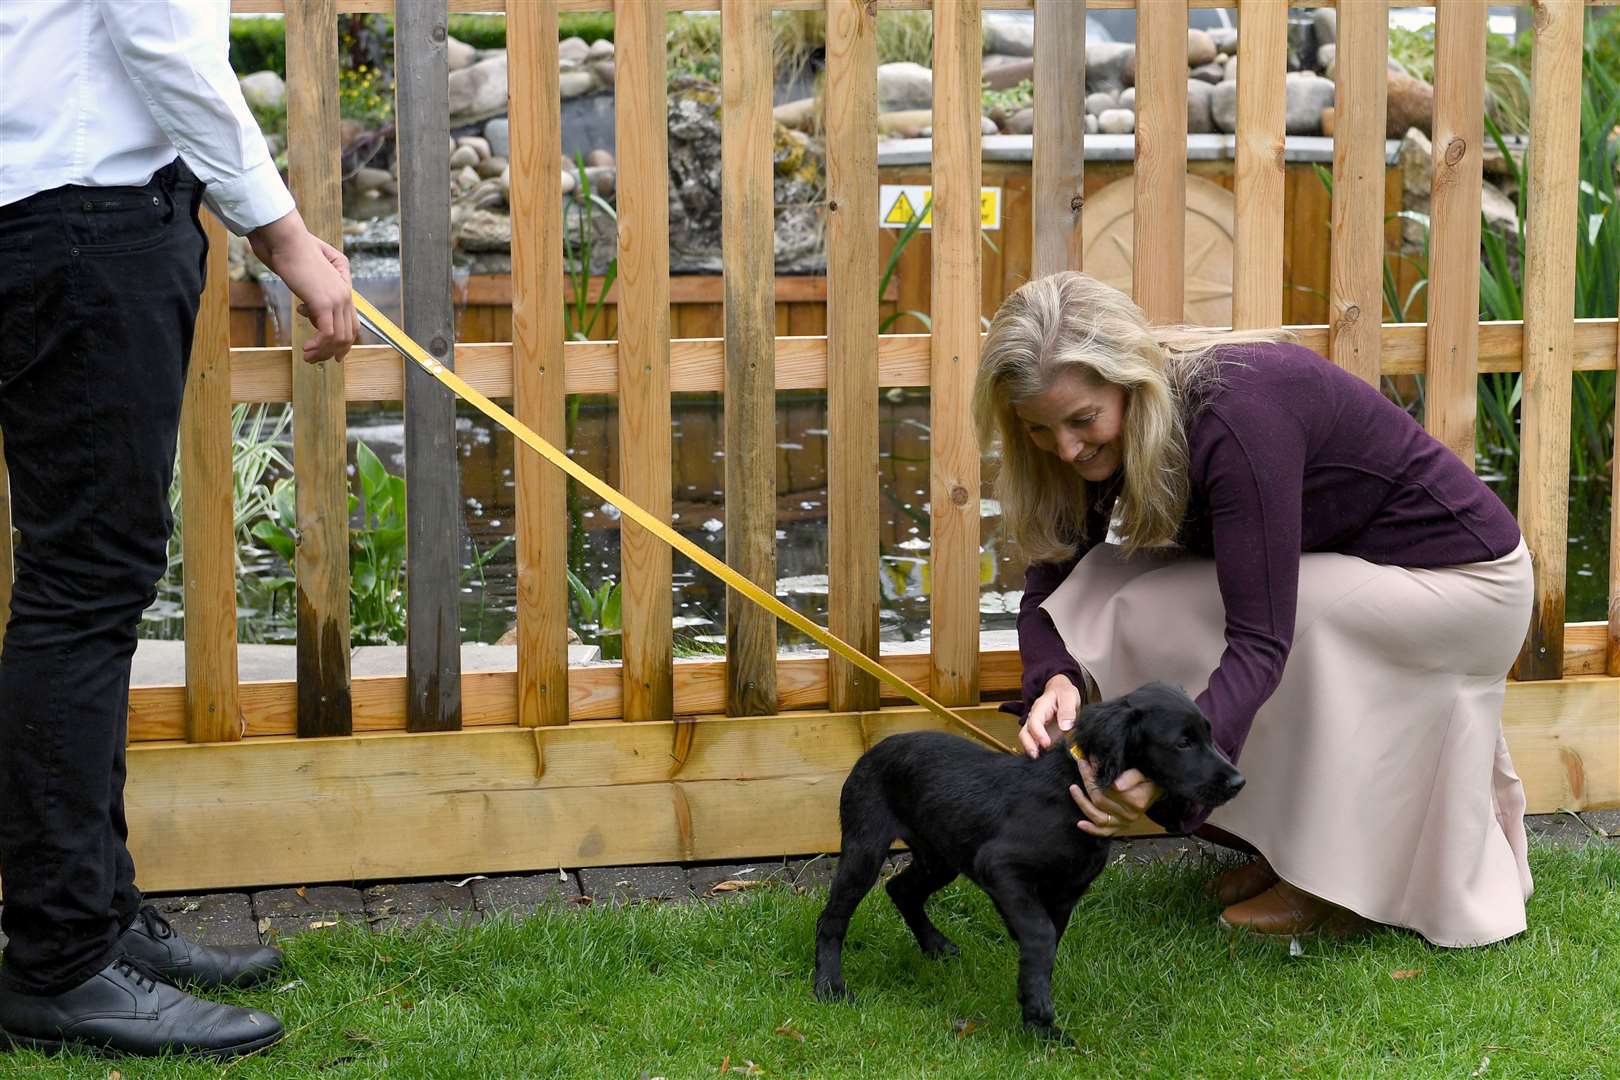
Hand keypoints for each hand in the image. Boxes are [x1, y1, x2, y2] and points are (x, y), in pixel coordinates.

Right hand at [247, 209, 356, 362]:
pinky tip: (305, 349)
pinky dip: (318, 346)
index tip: (333, 355)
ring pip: (339, 337)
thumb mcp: (309, 276)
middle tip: (314, 359)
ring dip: (322, 351)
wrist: (286, 241)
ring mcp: (338, 298)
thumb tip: (308, 310)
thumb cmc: (292, 252)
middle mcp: (345, 294)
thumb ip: (313, 294)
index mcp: (344, 287)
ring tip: (307, 356)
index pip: (352, 322)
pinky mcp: (324, 302)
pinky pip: (328, 334)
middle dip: (332, 351)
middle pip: (348, 333)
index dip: (345, 341)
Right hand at [1019, 673, 1080, 757]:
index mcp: (1040, 707)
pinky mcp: (1042, 734)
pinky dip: (1038, 750)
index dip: (1038, 733)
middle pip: (1025, 732)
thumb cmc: (1063, 692)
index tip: (1047, 743)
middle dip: (1028, 745)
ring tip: (1039, 759)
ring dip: (1031, 749)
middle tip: (1036, 756)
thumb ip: (1067, 710)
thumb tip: (1065, 726)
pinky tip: (1045, 758)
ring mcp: (1037, 727)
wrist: (1061, 691)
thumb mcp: (1068, 696)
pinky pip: (1036, 743)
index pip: (1034, 721)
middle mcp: (1035, 718)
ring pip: (1027, 739)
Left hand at [1069, 761, 1160, 837]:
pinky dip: (1091, 830)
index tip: (1088, 760)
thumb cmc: (1150, 778)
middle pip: (1100, 800)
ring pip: (1098, 817)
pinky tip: (1079, 824)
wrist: (1158, 789)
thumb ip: (1131, 777)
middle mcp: (1130, 815)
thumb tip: (1116, 785)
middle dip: (1087, 781)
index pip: (1108, 789)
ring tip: (1073, 788)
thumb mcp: (1144, 773)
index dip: (1095, 775)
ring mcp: (1124, 823)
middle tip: (1081, 764)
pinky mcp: (1119, 827)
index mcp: (1137, 801)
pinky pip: (1104, 832)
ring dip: (1082, 803)